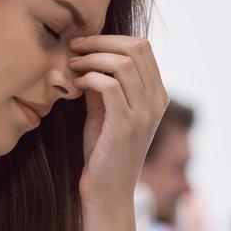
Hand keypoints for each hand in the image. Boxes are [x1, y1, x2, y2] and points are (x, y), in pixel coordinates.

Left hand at [68, 35, 168, 206]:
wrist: (107, 191)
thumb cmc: (104, 151)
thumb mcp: (105, 110)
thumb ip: (103, 82)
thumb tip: (87, 53)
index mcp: (157, 94)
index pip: (142, 47)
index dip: (110, 39)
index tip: (83, 44)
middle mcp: (156, 101)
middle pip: (136, 48)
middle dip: (100, 41)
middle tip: (75, 48)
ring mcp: (145, 113)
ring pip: (123, 63)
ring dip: (92, 58)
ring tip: (73, 65)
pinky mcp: (127, 126)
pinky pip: (109, 86)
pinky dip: (89, 77)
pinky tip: (76, 84)